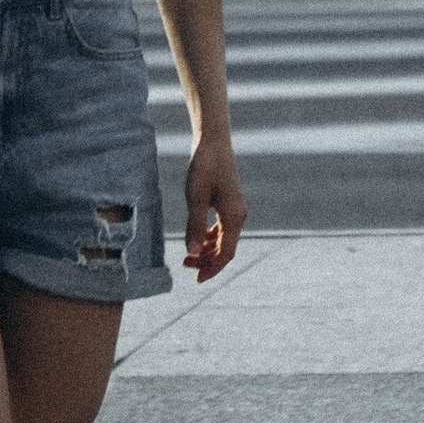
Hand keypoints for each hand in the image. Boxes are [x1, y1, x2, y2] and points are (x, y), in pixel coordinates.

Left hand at [184, 129, 245, 281]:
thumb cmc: (204, 168)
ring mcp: (234, 209)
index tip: (196, 280)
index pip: (226, 254)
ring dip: (207, 250)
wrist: (213, 142)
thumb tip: (192, 253)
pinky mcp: (228, 202)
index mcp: (233, 217)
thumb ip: (194, 226)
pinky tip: (197, 238)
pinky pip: (221, 228)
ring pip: (223, 239)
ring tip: (188, 255)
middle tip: (186, 266)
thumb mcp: (195, 198)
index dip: (212, 269)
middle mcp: (238, 216)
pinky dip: (209, 237)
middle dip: (207, 261)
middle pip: (225, 249)